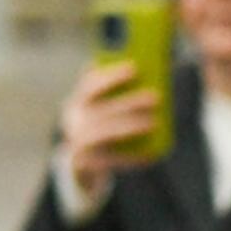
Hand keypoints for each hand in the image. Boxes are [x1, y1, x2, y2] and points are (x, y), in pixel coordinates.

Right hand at [55, 61, 166, 207]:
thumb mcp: (106, 107)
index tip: (134, 68)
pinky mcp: (84, 163)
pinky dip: (130, 158)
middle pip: (101, 108)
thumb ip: (122, 94)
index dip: (112, 76)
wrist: (83, 160)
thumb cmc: (104, 124)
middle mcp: (74, 119)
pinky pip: (109, 159)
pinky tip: (151, 154)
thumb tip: (154, 79)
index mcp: (79, 100)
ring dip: (130, 126)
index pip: (90, 83)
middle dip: (129, 102)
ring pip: (104, 132)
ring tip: (154, 123)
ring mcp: (77, 141)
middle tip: (156, 97)